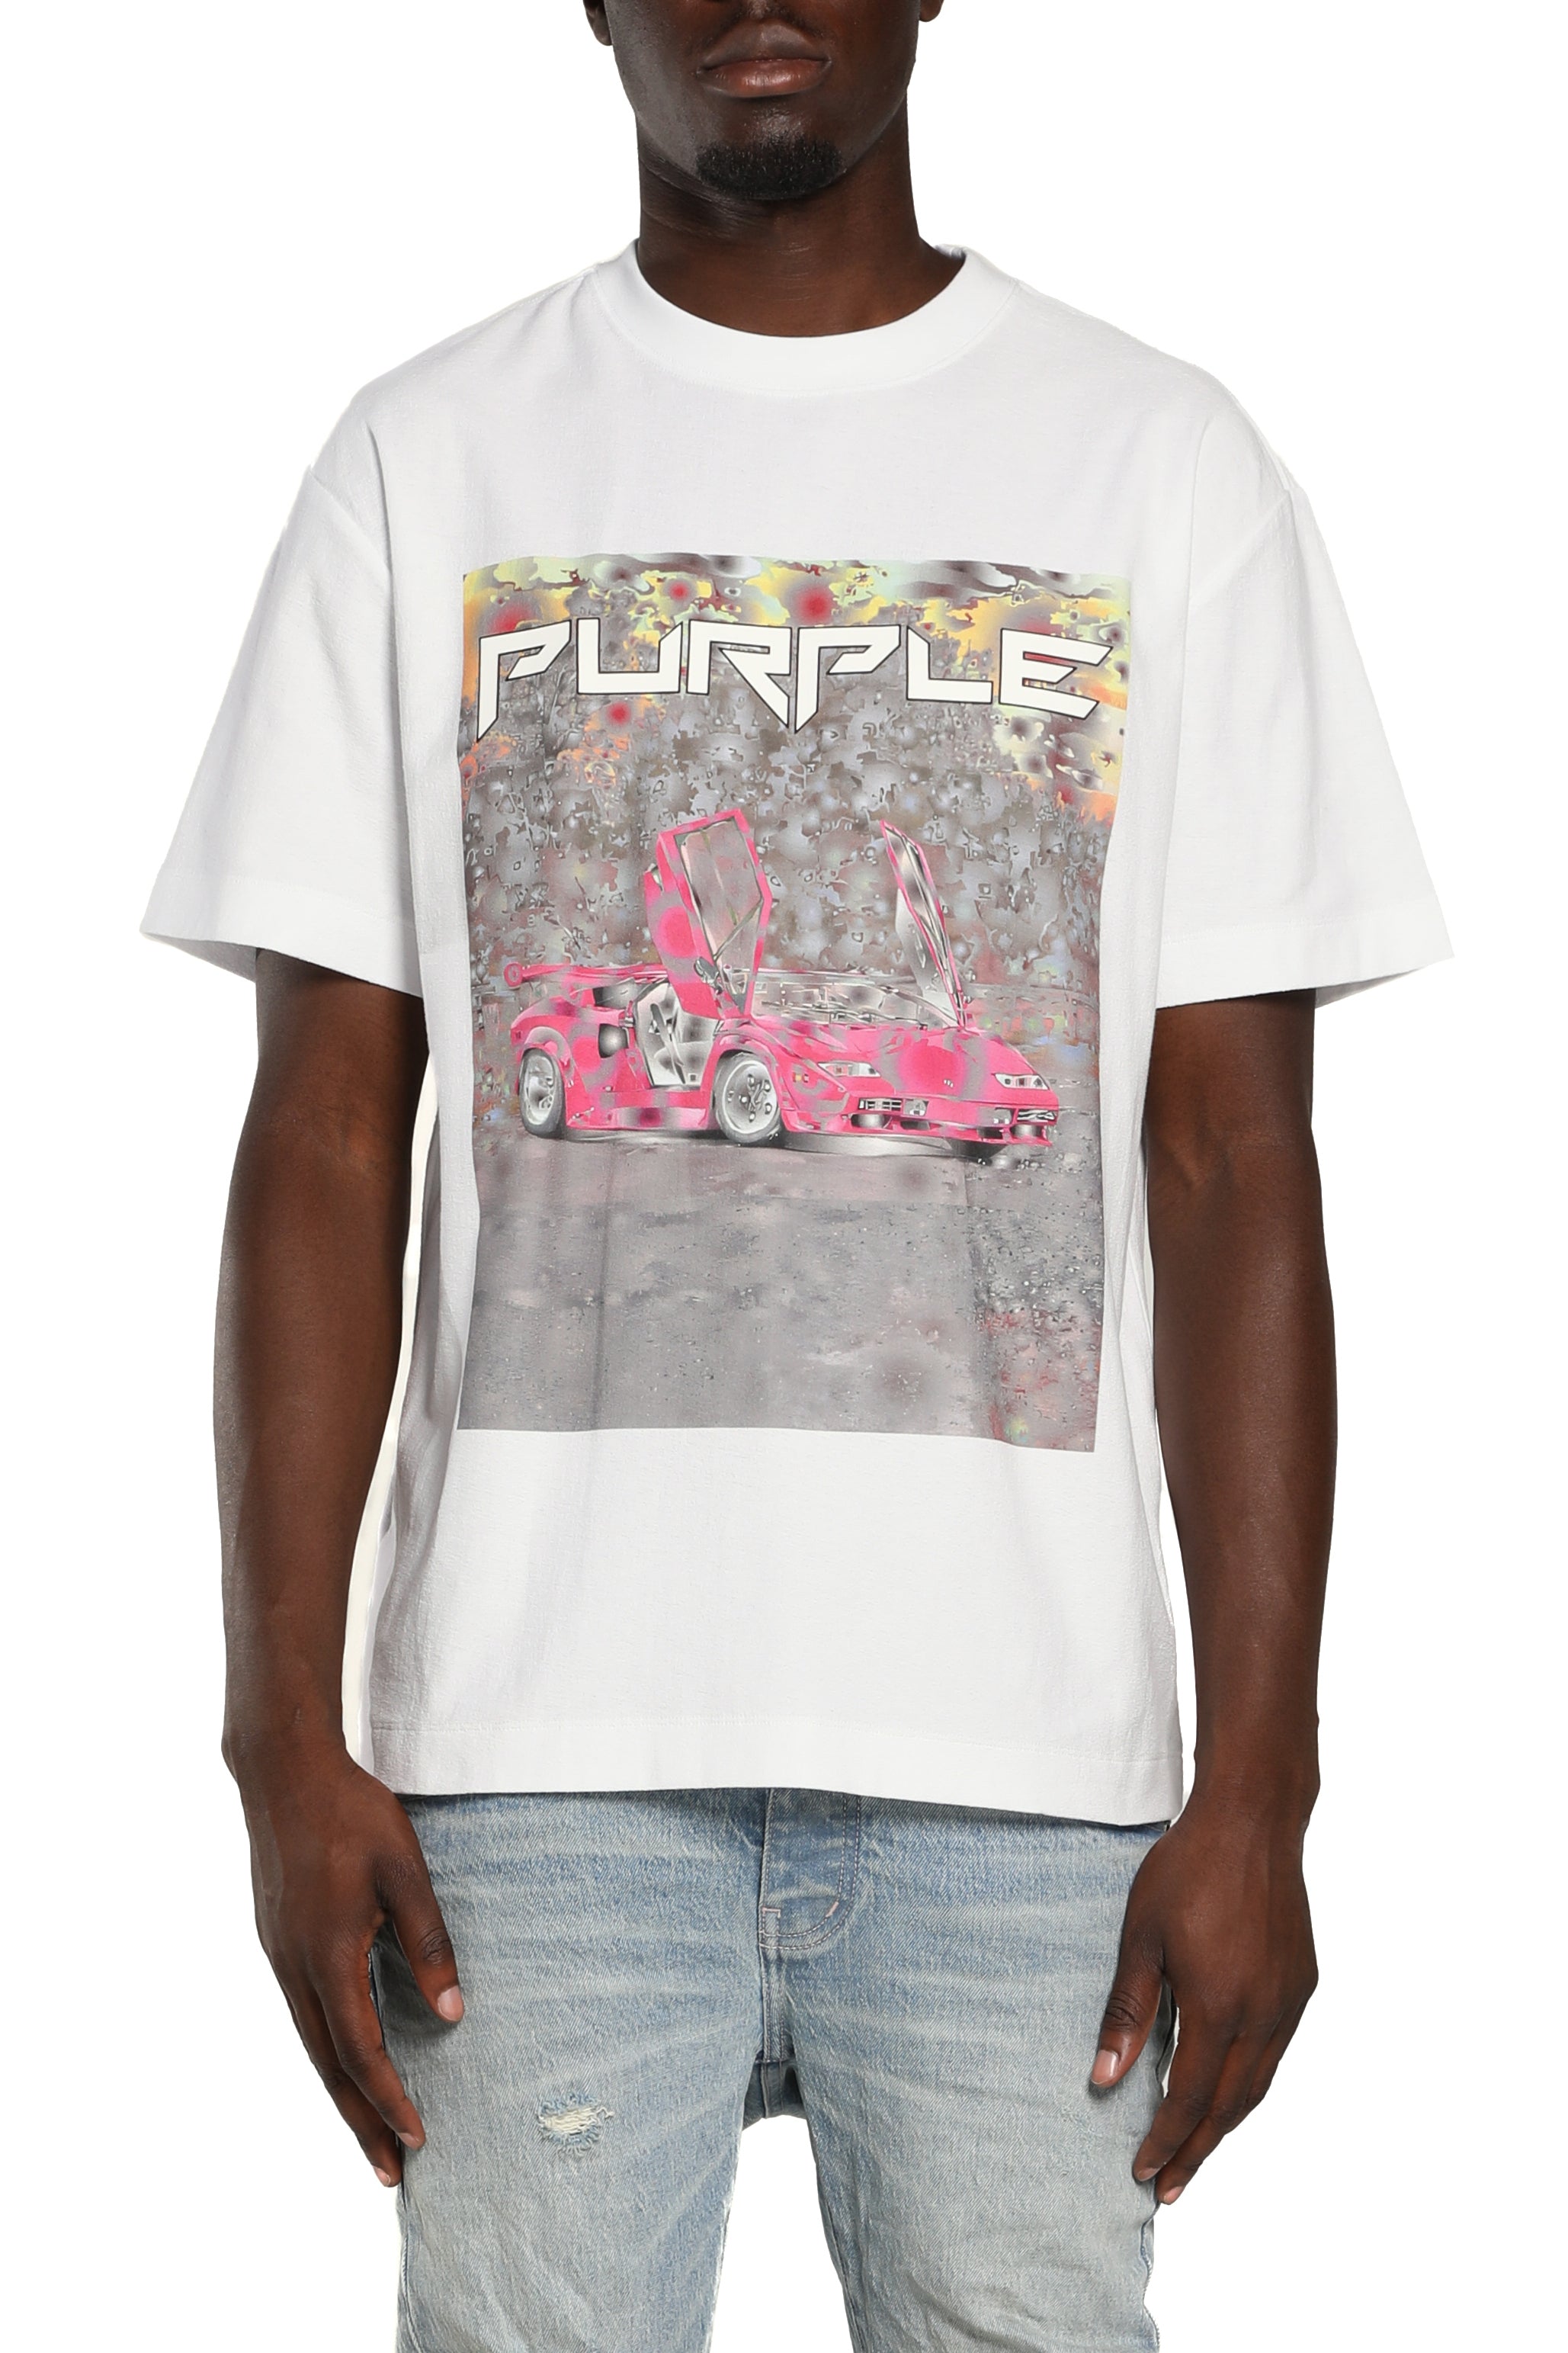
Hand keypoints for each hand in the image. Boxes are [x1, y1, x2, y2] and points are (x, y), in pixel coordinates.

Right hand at [234, 1740, 462, 2185]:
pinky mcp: (276, 1942)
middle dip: (361, 2122)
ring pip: (312, 2044)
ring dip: (342, 2093)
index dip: (390, 2098)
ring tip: (370, 2133)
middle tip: (391, 2175)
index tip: (418, 2138)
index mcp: (327, 1956)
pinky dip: (327, 2052)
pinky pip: (303, 2015)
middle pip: (329, 2066)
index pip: (361, 2050)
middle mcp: (294, 1968)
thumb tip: (453, 2013)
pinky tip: (345, 2061)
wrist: (283, 1772)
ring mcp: (279, 1956)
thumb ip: (429, 1942)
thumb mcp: (405, 1871)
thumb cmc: (352, 1815)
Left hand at [1090, 1789, 1317, 2201]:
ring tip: (1195, 2150)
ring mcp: (1289, 2000)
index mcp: (1219, 2007)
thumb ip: (1127, 2012)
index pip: (1190, 2098)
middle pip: (1229, 2106)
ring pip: (1258, 2084)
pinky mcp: (1303, 1983)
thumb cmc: (1187, 1871)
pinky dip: (1249, 2082)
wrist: (1252, 1820)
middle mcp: (1263, 2015)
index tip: (1143, 2173)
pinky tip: (1227, 2087)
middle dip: (1197, 2151)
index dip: (1166, 2140)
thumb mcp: (1140, 1938)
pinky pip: (1276, 2051)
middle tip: (1169, 2187)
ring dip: (1226, 2122)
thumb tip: (1104, 2079)